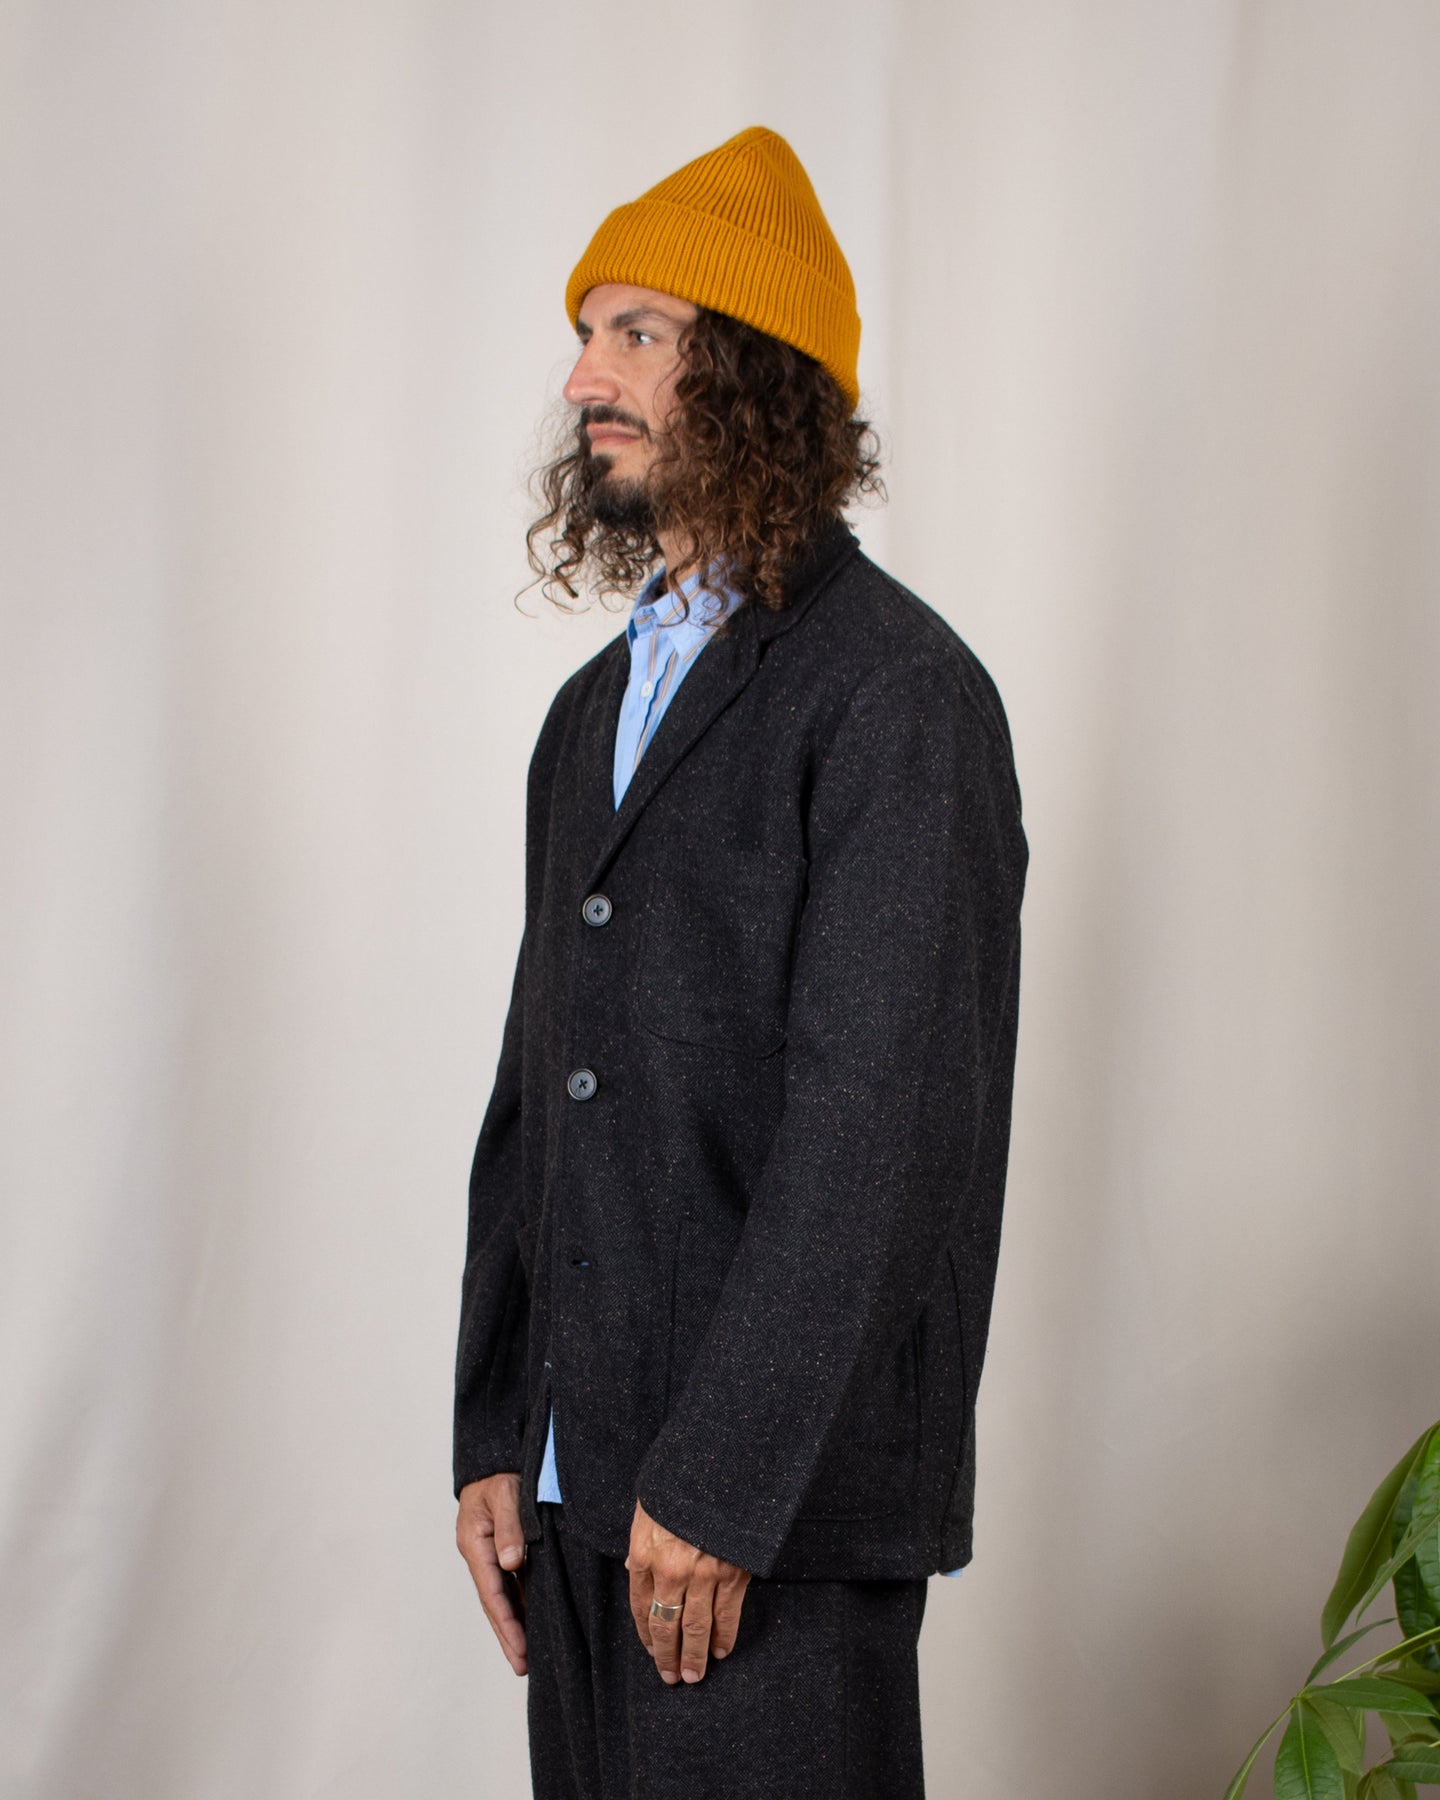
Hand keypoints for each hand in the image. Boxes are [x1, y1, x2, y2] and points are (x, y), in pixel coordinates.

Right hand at [456, 1473, 527, 1674]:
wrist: (493, 1460)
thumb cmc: (498, 1476)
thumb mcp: (505, 1495)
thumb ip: (510, 1527)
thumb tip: (510, 1563)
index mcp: (476, 1545)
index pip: (492, 1593)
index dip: (506, 1623)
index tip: (520, 1649)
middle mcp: (481, 1555)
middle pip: (494, 1603)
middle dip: (508, 1636)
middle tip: (522, 1666)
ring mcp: (491, 1555)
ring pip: (503, 1597)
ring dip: (514, 1624)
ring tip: (527, 1655)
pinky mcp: (502, 1551)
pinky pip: (511, 1583)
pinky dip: (520, 1603)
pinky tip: (531, 1620)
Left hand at [626, 1499, 750, 1684]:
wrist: (718, 1465)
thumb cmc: (677, 1483)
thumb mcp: (648, 1507)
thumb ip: (642, 1540)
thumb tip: (634, 1567)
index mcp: (645, 1553)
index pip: (640, 1606)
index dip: (645, 1634)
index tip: (650, 1650)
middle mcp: (670, 1571)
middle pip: (666, 1626)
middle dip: (667, 1656)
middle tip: (670, 1678)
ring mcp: (703, 1575)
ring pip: (696, 1628)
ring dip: (694, 1656)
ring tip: (693, 1676)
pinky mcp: (733, 1573)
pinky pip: (727, 1614)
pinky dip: (724, 1637)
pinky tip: (721, 1651)